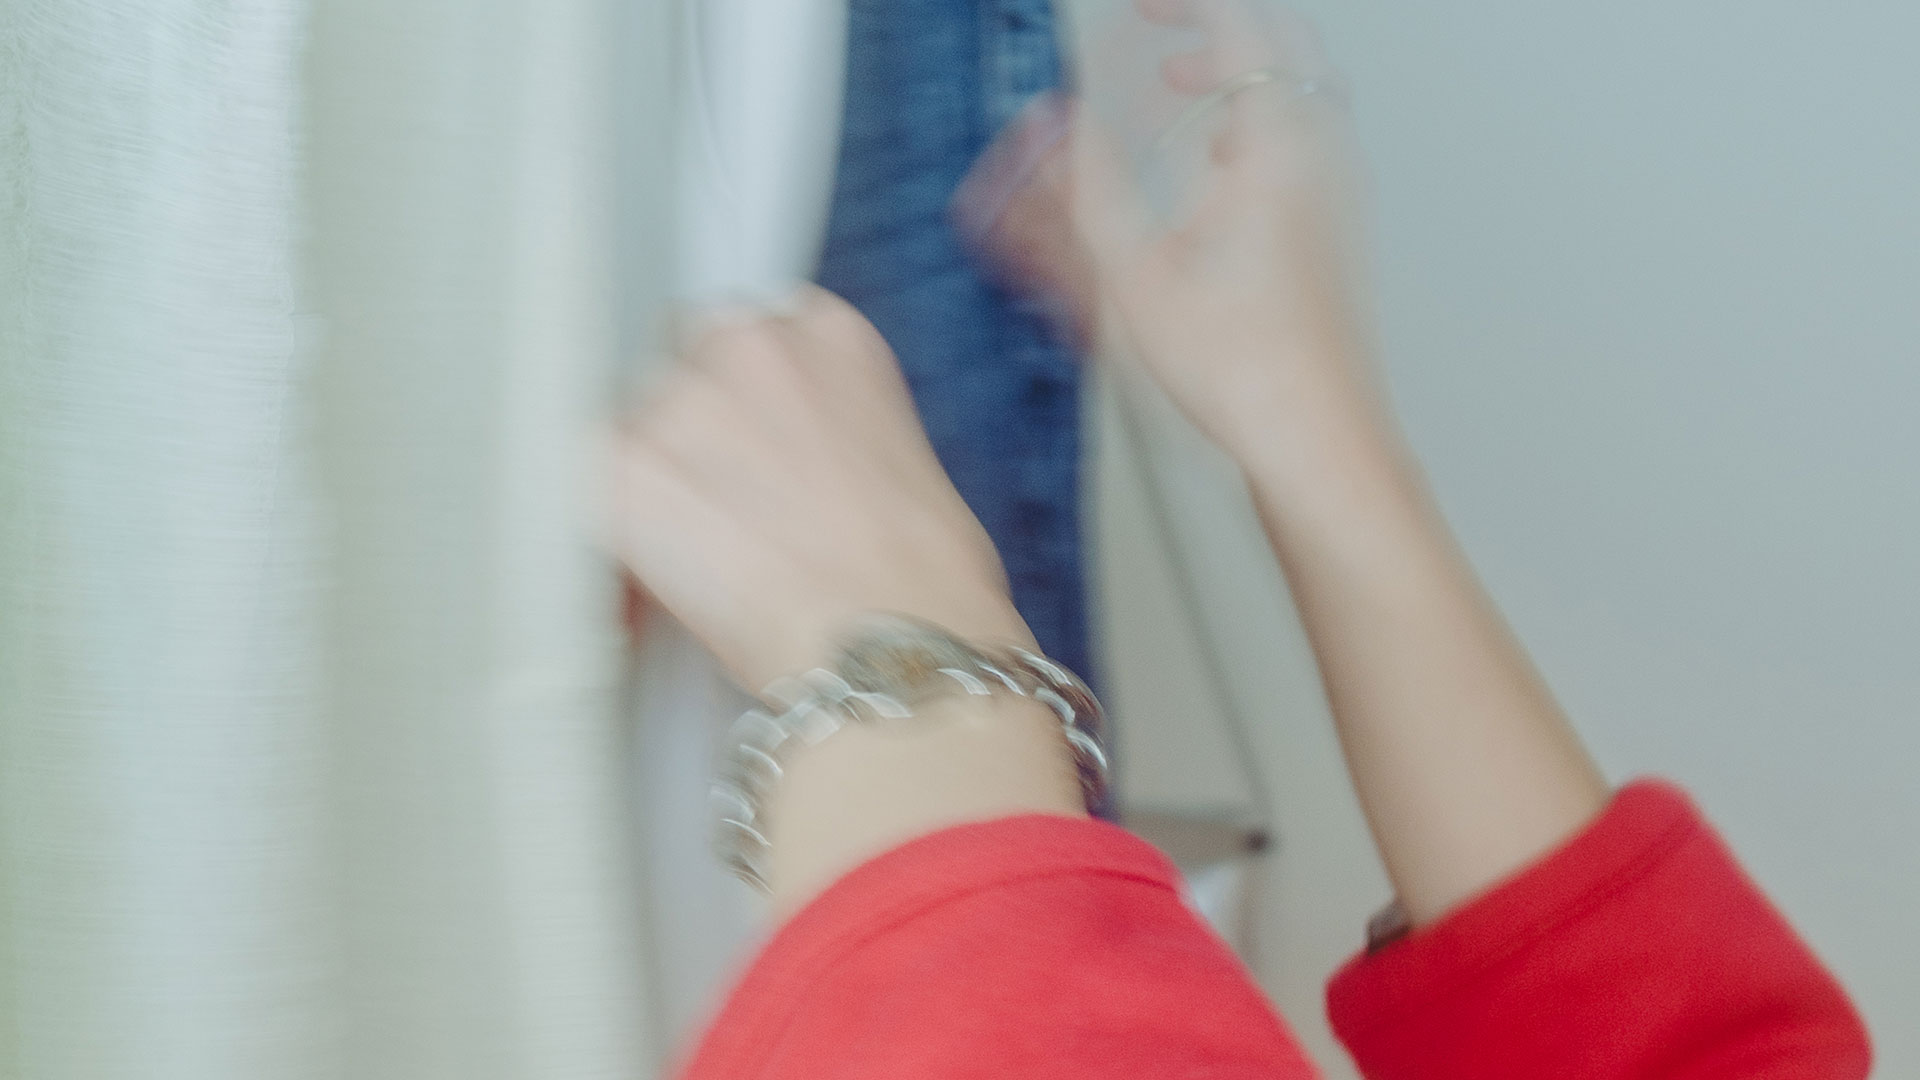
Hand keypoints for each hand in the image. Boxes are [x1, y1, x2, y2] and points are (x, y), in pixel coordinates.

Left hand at [606, 289, 1032, 690]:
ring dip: (655, 489)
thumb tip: (789, 470)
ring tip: (705, 563)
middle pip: (681, 370)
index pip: (752, 337)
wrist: (889, 645)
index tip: (754, 450)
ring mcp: (680, 402)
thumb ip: (827, 432)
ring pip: (633, 433)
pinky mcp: (621, 469)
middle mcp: (749, 346)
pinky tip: (657, 584)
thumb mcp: (901, 466)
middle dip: (695, 438)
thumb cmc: (921, 584)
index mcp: (828, 335)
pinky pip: (589, 492)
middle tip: (728, 513)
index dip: (747, 407)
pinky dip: (615, 539)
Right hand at [968, 0, 1376, 465]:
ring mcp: (1341, 189)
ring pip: (1302, 89)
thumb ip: (1085, 189)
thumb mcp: (1132, 272)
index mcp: (1277, 144)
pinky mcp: (1341, 226)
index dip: (1183, 4)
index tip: (1138, 5)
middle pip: (1283, 44)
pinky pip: (1310, 136)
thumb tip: (1053, 133)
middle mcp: (1324, 153)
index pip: (1238, 23)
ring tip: (1178, 92)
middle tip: (1159, 32)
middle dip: (1214, 29)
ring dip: (1239, 75)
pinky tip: (1218, 166)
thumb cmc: (1245, 368)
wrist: (1316, 436)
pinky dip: (1260, 121)